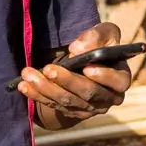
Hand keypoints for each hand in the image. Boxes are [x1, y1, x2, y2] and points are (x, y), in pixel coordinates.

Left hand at [17, 22, 132, 125]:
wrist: (83, 60)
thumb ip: (97, 35)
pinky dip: (37, 95)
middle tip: (48, 69)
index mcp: (121, 78)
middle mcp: (108, 98)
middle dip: (67, 81)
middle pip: (88, 93)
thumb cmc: (98, 44)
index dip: (104, 76)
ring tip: (28, 74)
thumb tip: (78, 49)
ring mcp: (89, 109)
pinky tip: (24, 85)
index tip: (87, 66)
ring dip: (46, 88)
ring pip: (68, 101)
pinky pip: (54, 105)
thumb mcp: (103, 33)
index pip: (119, 82)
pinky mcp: (72, 112)